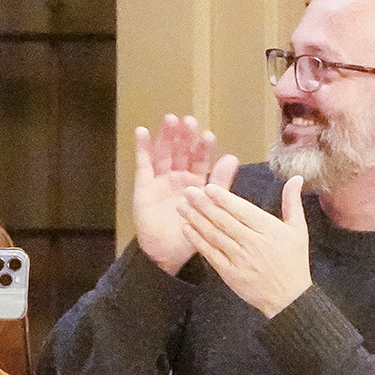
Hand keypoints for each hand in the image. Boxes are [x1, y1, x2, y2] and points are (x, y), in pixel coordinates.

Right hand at [132, 115, 237, 273]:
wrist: (167, 254)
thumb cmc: (192, 233)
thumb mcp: (211, 207)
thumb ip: (220, 183)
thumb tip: (232, 158)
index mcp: (197, 182)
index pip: (201, 160)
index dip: (203, 147)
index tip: (207, 135)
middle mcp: (179, 177)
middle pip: (181, 151)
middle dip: (185, 136)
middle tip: (188, 121)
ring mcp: (161, 180)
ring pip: (164, 153)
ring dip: (166, 136)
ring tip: (170, 120)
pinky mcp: (144, 185)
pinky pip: (143, 164)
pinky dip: (142, 148)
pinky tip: (143, 132)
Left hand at [180, 172, 311, 317]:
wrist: (289, 298)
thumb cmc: (294, 261)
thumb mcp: (298, 230)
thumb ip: (292, 202)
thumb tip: (296, 178)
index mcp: (269, 230)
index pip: (242, 210)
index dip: (223, 198)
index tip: (208, 187)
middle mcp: (254, 243)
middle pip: (224, 220)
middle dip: (203, 204)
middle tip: (188, 191)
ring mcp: (241, 259)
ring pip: (215, 235)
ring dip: (196, 220)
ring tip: (182, 207)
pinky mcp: (231, 274)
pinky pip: (211, 254)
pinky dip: (198, 241)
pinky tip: (187, 229)